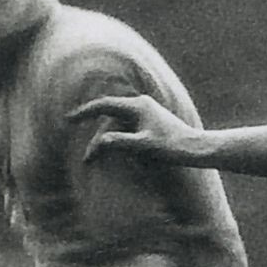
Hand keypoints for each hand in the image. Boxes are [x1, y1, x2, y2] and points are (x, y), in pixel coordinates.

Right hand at [69, 95, 203, 163]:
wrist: (196, 148)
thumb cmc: (172, 147)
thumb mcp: (144, 147)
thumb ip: (120, 143)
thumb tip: (100, 141)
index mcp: (137, 106)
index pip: (104, 105)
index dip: (85, 112)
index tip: (69, 119)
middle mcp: (141, 104)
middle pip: (110, 119)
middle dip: (97, 139)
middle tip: (87, 160)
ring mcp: (146, 112)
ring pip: (118, 125)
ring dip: (108, 142)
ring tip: (100, 162)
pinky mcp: (151, 121)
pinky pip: (127, 128)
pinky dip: (118, 140)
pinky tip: (115, 153)